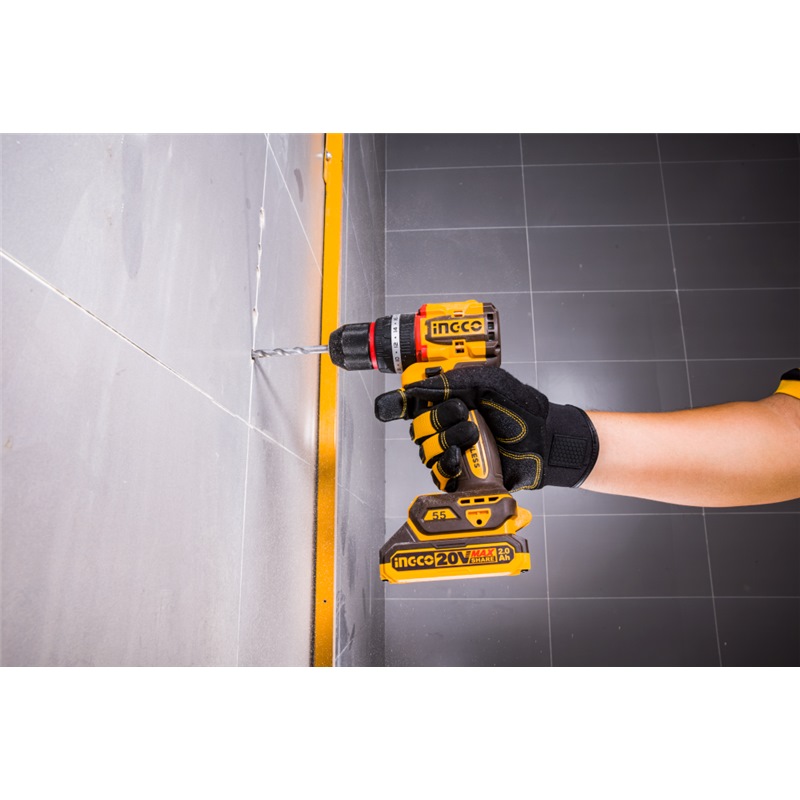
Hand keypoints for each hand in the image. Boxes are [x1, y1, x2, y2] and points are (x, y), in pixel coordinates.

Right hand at [374, 366, 598, 491]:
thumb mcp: (489, 382)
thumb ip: (452, 380)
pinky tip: (460, 458)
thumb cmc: (522, 409)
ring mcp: (452, 450)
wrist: (545, 441)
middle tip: (465, 412)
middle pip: (416, 427)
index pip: (410, 402)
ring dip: (447, 440)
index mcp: (449, 400)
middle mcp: (446, 425)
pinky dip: (445, 465)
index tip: (395, 403)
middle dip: (438, 419)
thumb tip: (417, 383)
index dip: (397, 403)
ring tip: (474, 434)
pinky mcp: (460, 474)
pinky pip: (437, 474)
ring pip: (425, 451)